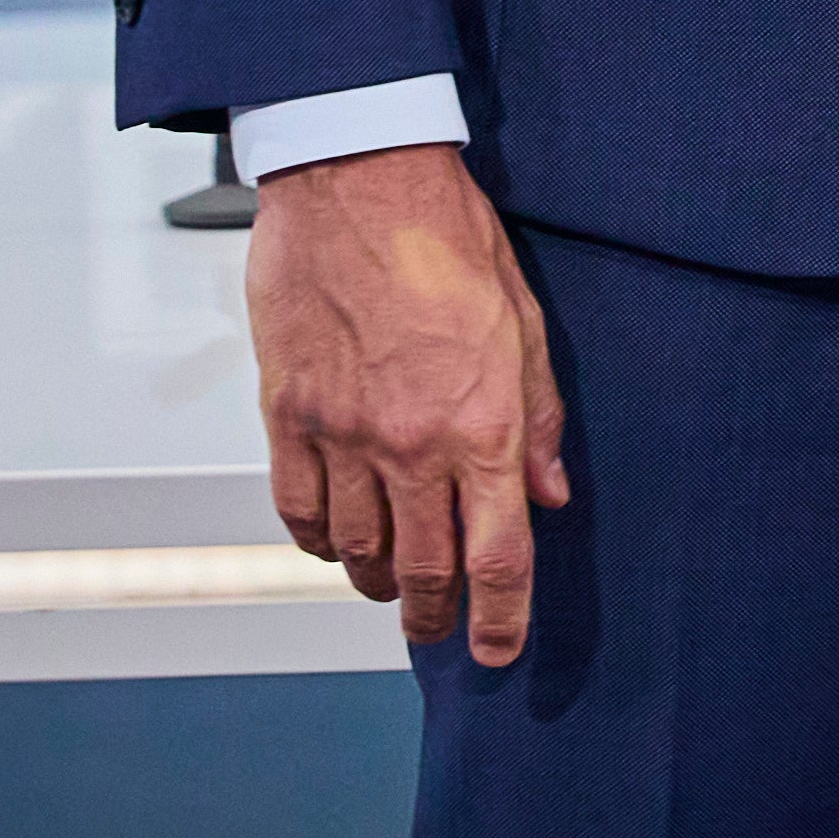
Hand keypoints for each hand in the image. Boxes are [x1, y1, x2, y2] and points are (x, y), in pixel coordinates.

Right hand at [247, 140, 569, 665]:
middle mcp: (410, 444)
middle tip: (442, 632)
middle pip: (425, 570)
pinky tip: (335, 542)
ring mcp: (342, 435)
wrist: (357, 183)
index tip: (498, 654)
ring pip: (357, 551)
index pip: (497, 556)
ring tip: (393, 584)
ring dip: (378, 581)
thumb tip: (551, 494)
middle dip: (437, 617)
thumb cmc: (451, 241)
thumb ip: (537, 419)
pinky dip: (317, 540)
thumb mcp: (525, 323)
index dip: (500, 620)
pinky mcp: (287, 415)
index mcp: (481, 424)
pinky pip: (298, 510)